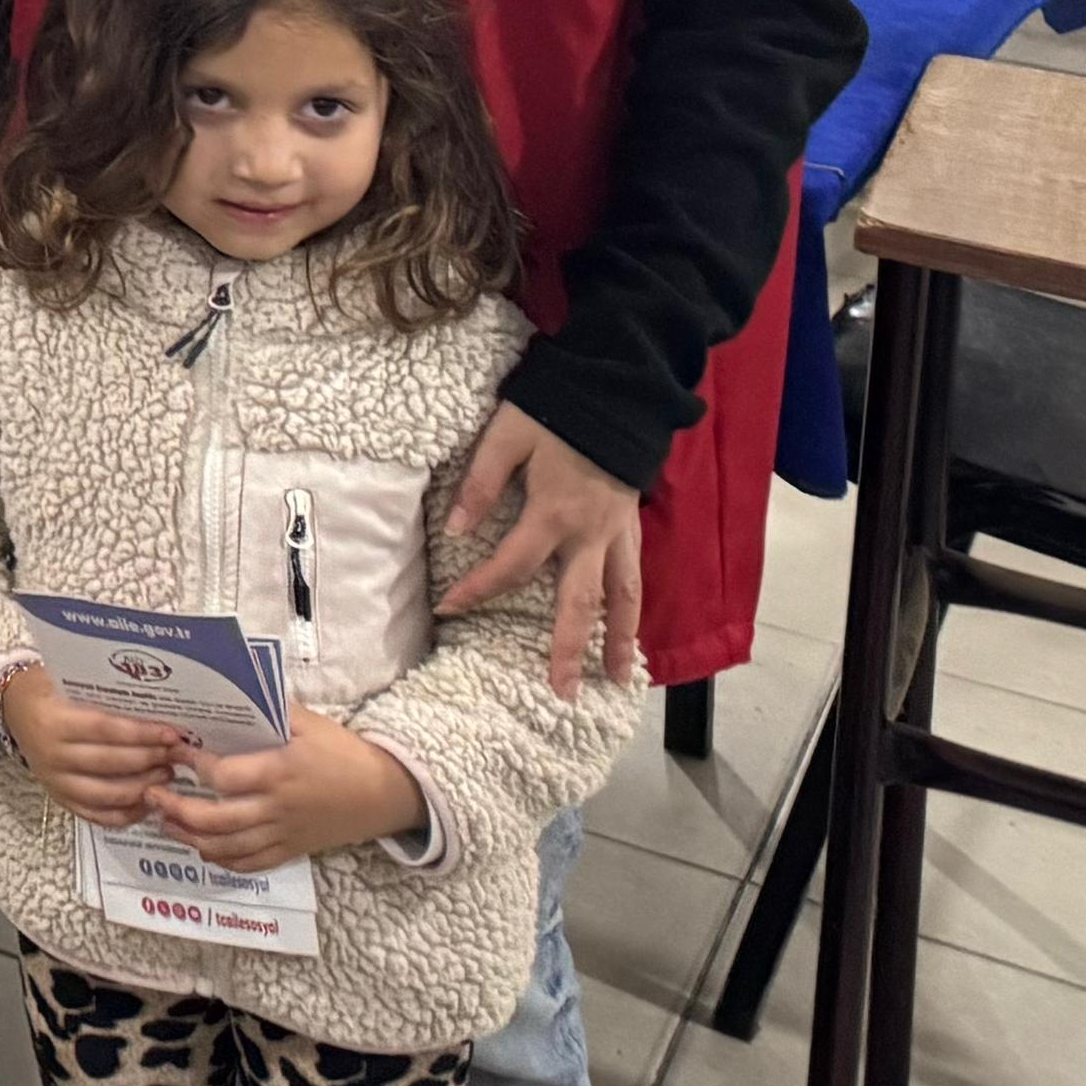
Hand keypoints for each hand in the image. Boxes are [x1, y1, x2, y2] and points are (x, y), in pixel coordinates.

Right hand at [0, 663, 189, 825]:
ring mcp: (56, 783)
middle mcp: (53, 756)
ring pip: (109, 795)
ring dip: (144, 786)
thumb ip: (105, 698)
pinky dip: (128, 813)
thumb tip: (157, 709)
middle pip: (112, 763)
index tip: (172, 734)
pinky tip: (148, 801)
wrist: (14, 707)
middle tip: (177, 754)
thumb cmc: (48, 689)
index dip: (143, 733)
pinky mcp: (61, 801)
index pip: (106, 730)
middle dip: (151, 759)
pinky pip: (99, 817)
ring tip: (167, 774)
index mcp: (53, 722)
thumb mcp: (69, 682)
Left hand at [143, 714, 429, 874]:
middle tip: (151, 794)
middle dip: (176, 809)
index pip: (222, 776)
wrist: (384, 794)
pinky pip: (250, 864)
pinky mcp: (291, 851)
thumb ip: (267, 711)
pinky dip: (221, 860)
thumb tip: (226, 695)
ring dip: (190, 838)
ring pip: (227, 848)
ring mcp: (282, 834)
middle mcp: (275, 809)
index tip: (173, 750)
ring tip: (164, 822)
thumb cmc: (342, 752)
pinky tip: (200, 848)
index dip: (193, 765)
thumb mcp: (307, 722)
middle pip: (215, 820)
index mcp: (277, 772)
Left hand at [439, 402, 644, 696]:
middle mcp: (590, 535)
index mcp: (553, 514)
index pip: (510, 566)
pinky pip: (636, 578)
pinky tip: (630, 630)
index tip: (449, 609)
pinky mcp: (633, 527)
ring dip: (619, 641)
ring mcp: (618, 534)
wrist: (615, 391)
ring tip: (618, 680)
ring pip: (622, 599)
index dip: (478, 589)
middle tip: (563, 693)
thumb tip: (457, 529)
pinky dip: (634, 610)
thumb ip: (481, 482)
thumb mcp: (507, 434)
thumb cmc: (556, 410)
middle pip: (579, 603)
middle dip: (569, 650)